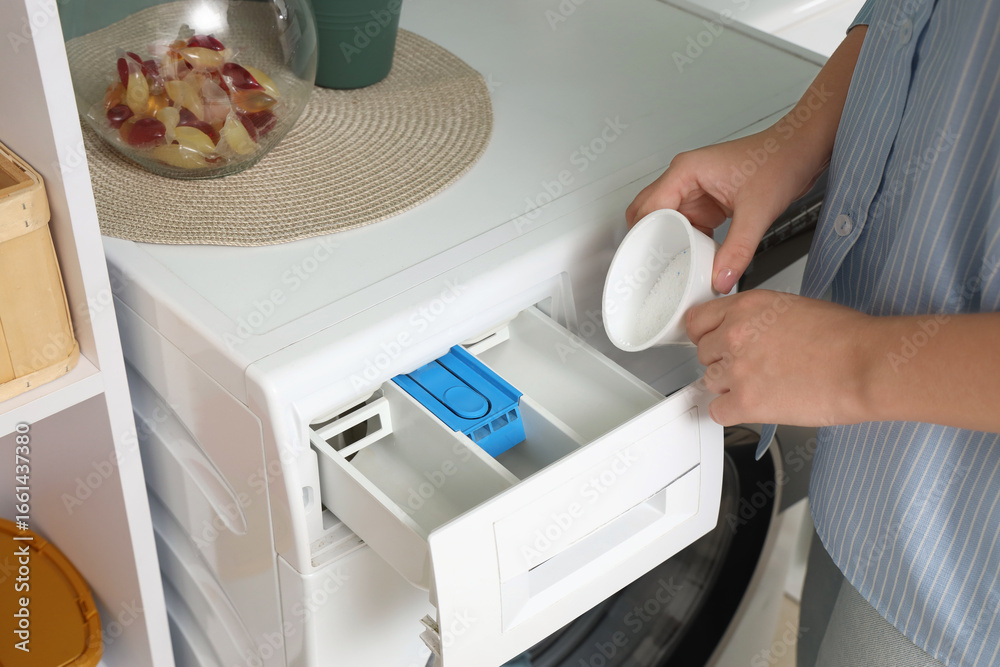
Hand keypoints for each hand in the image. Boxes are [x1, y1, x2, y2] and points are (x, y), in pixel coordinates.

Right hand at [625, 25, 868, 293]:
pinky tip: (696, 259)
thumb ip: (738, 249)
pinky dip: (687, 244)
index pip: (648, 208)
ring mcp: (694, 191)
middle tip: (657, 268)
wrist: (803, 148)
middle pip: (646, 214)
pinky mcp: (706, 202)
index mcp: (685, 171)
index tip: (649, 262)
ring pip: (665, 223)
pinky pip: (686, 227)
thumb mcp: (758, 211)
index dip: (645, 237)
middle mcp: (684, 178)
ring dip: (669, 244)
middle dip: (649, 242)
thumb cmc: (780, 158)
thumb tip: (721, 278)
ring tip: (676, 267)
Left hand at [685, 290, 873, 426]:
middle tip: (751, 367)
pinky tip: (753, 407)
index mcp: (747, 307)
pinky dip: (731, 412)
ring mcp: (737, 369)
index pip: (697, 320)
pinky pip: (717, 412)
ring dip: (730, 386)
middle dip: (723, 361)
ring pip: (709, 382)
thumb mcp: (791, 307)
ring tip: (762, 386)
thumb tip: (745, 331)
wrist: (865, 365)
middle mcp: (735, 335)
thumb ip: (758, 318)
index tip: (713, 342)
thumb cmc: (844, 338)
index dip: (706, 334)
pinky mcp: (746, 402)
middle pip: (703, 353)